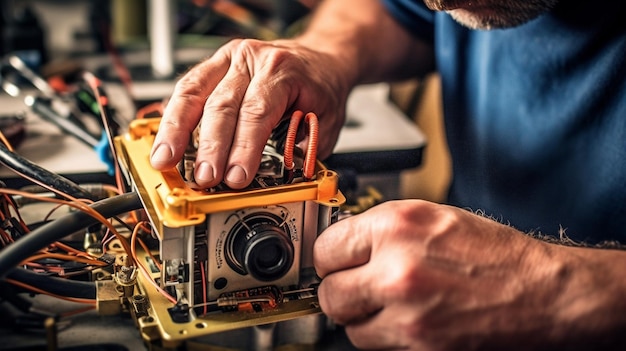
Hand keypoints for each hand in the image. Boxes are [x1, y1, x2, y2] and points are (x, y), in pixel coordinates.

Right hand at [149, 38, 352, 188]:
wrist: (319, 59)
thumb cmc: (320, 87)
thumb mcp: (325, 120)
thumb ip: (304, 149)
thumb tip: (281, 180)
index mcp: (282, 70)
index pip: (257, 112)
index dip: (243, 148)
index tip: (235, 178)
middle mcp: (251, 59)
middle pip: (221, 105)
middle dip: (209, 147)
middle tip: (203, 179)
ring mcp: (228, 59)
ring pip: (192, 93)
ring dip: (175, 131)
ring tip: (165, 160)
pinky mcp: (213, 66)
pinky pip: (186, 90)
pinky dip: (173, 117)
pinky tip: (164, 138)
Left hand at [314, 200, 618, 349]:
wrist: (545, 294)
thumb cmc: (497, 255)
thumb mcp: (434, 219)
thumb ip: (383, 231)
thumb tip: (346, 243)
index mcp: (396, 226)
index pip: (326, 249)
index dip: (331, 258)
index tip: (337, 262)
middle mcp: (396, 269)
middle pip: (329, 294)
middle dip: (341, 292)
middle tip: (358, 287)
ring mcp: (406, 314)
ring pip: (349, 327)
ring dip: (364, 318)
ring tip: (393, 305)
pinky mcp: (417, 348)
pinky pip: (376, 346)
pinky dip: (386, 337)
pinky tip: (409, 320)